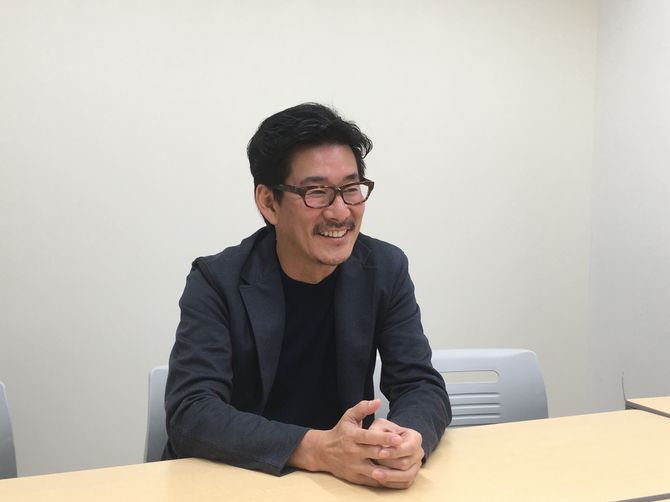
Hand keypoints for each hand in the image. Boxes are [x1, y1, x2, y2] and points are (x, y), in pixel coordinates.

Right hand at [288, 400, 404, 487]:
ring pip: (374, 470)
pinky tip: (395, 476)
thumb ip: (363, 408)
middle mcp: (352, 452)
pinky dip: (384, 479)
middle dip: (390, 453)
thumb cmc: (340, 432)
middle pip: (374, 453)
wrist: (323, 452)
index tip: (399, 438)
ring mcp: (354, 466)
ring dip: (389, 469)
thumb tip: (377, 401)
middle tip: (406, 452)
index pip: (370, 437)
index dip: (384, 438)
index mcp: (352, 436)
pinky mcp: (355, 477)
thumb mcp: (348, 417)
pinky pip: (371, 480)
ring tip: (404, 466)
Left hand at [367, 418, 423, 488]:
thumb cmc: (382, 432)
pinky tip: (379, 480)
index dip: (394, 452)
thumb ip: (379, 433)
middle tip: (373, 465)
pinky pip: (404, 484)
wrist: (386, 441)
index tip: (380, 453)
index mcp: (415, 438)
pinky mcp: (410, 476)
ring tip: (374, 474)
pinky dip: (392, 483)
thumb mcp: (380, 426)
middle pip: (406, 463)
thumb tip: (384, 443)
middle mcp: (418, 453)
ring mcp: (416, 466)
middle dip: (388, 464)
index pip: (409, 447)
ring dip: (390, 476)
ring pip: (406, 476)